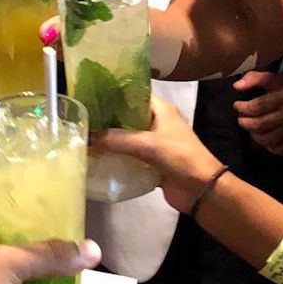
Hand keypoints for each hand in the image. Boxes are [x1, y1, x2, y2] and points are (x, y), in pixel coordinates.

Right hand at [94, 97, 225, 213]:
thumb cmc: (180, 157)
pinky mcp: (152, 163)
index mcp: (161, 109)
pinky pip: (130, 157)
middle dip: (107, 119)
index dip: (113, 93)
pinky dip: (117, 158)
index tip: (90, 95)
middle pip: (127, 117)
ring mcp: (154, 144)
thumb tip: (87, 136)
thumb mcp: (147, 144)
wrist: (201, 190)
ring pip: (127, 138)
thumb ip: (116, 139)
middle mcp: (157, 123)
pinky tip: (97, 158)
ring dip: (110, 140)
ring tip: (83, 138)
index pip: (134, 94)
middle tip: (81, 119)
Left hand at [232, 71, 282, 154]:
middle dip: (244, 122)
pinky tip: (264, 138)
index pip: (256, 106)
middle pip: (259, 124)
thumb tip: (236, 87)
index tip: (237, 105)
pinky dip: (269, 146)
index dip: (241, 108)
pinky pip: (280, 149)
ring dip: (253, 136)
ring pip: (267, 139)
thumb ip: (255, 78)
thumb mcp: (275, 77)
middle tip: (241, 119)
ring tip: (251, 129)